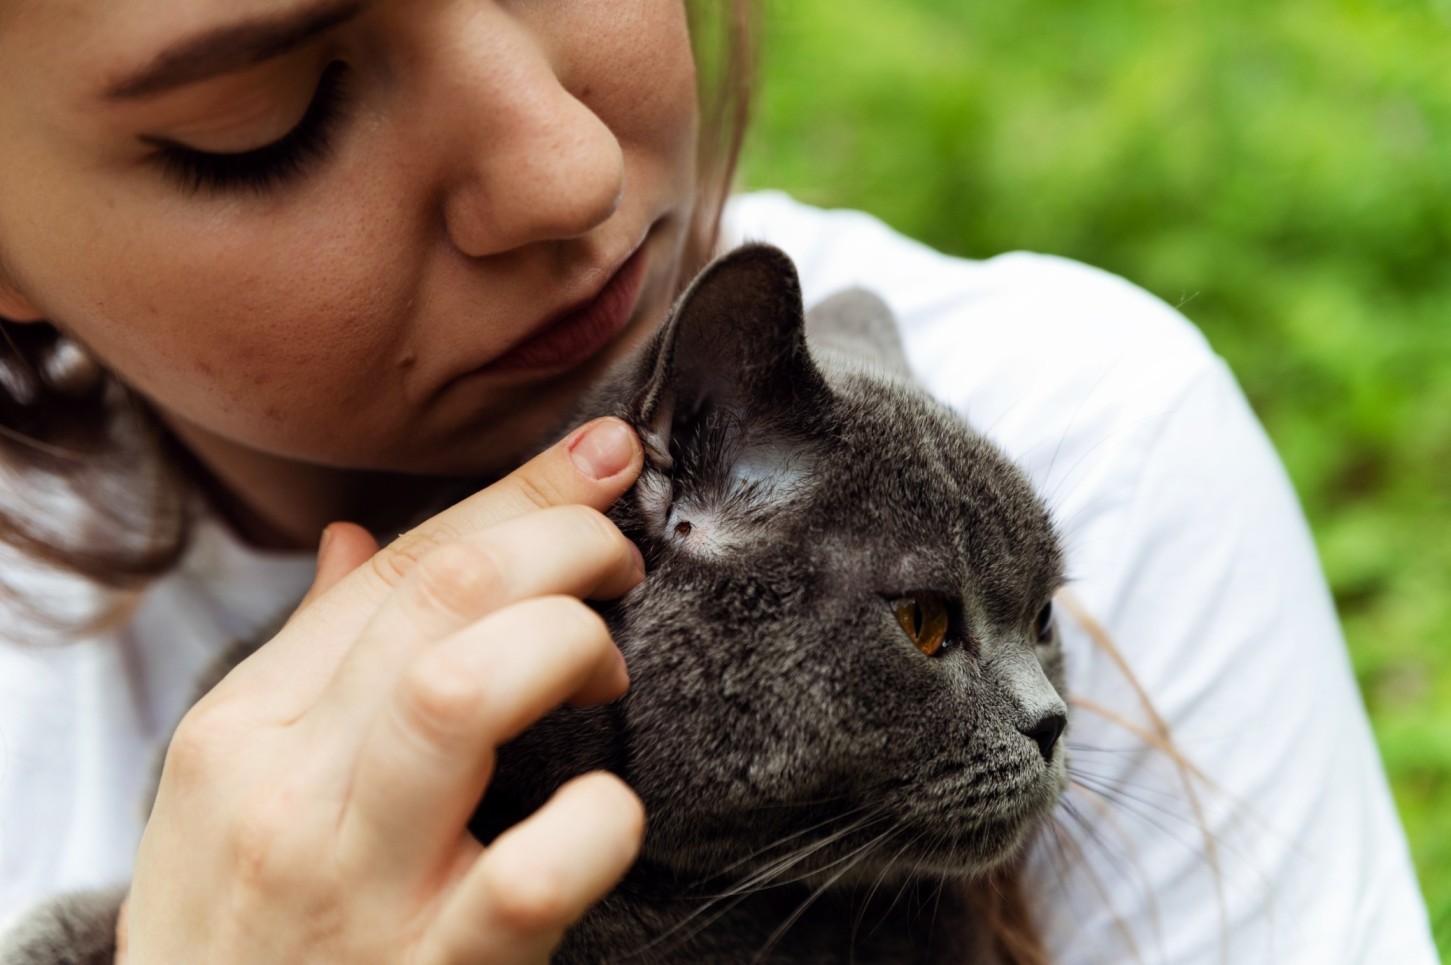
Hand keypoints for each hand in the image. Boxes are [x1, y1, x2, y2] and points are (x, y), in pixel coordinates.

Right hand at [119, 418, 646, 963]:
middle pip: (442, 597)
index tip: (603, 458)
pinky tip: (608, 806)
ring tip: (603, 671)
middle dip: (561, 543)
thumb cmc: (231, 932)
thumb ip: (306, 660)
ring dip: (567, 644)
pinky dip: (597, 819)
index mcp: (245, 727)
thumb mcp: (225, 791)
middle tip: (618, 563)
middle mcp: (292, 790)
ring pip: (464, 693)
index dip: (519, 495)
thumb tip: (359, 542)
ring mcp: (360, 885)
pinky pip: (532, 872)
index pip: (399, 563)